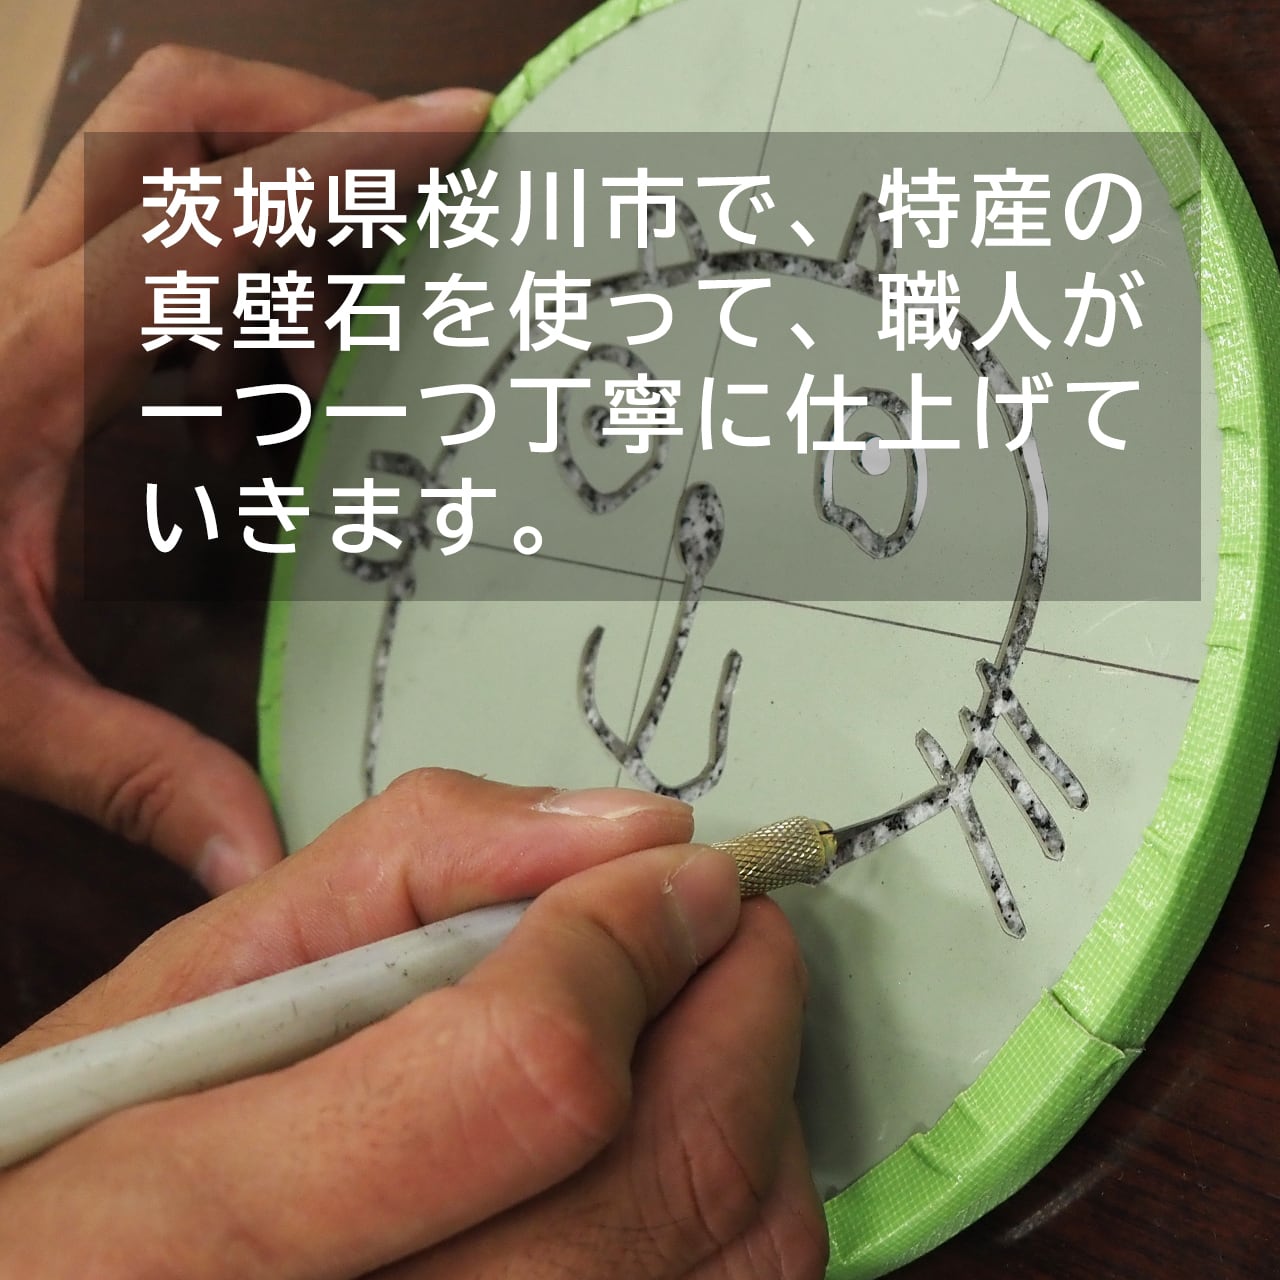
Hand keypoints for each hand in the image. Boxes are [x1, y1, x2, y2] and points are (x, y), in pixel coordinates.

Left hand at [0, 46, 491, 891]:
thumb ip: (136, 771)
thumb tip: (259, 855)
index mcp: (38, 367)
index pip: (217, 216)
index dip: (347, 156)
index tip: (454, 128)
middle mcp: (30, 297)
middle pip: (178, 118)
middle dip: (315, 117)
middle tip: (423, 170)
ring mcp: (23, 291)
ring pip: (156, 149)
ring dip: (277, 173)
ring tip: (371, 257)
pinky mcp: (28, 316)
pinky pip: (146, 234)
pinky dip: (239, 257)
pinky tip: (283, 353)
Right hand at [0, 770, 826, 1278]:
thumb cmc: (116, 1152)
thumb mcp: (210, 974)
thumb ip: (415, 862)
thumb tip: (627, 830)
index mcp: (219, 1228)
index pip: (534, 1067)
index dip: (629, 937)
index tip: (671, 871)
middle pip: (671, 1169)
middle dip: (734, 996)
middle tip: (705, 922)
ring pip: (735, 1249)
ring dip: (749, 1094)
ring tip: (677, 1024)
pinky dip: (739, 1197)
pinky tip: (660, 1140)